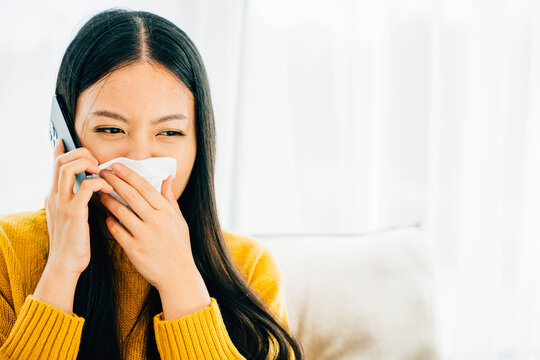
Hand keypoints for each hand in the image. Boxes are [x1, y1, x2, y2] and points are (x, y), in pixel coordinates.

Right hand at [44, 141, 112, 274]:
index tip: (64, 141)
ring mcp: (62, 203)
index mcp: (54, 196)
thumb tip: (90, 187)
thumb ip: (77, 201)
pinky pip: (85, 187)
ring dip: (87, 163)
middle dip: (80, 154)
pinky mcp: (73, 212)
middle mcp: (54, 196)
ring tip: (101, 170)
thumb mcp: (72, 218)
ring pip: (68, 168)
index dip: (60, 151)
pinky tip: (106, 187)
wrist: (66, 264)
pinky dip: (98, 182)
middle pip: (61, 161)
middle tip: (96, 161)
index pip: (54, 166)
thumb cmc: (75, 243)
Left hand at [98, 163, 198, 291]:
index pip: (144, 187)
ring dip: (107, 200)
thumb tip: (167, 177)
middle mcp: (156, 221)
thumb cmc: (179, 246)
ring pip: (120, 212)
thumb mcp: (179, 220)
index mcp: (166, 212)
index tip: (115, 165)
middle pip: (130, 195)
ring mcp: (145, 236)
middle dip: (113, 181)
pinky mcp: (134, 250)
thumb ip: (169, 198)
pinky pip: (117, 231)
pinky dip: (109, 221)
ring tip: (98, 192)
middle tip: (101, 172)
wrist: (178, 276)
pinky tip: (105, 215)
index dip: (128, 174)